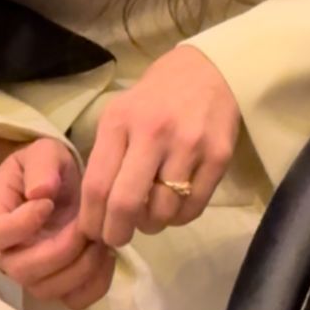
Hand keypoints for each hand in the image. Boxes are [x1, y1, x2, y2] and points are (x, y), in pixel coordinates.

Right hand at [0, 136, 114, 309]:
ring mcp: (33, 272)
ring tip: (99, 238)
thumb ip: (41, 165)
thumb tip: (42, 193)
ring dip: (80, 267)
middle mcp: (8, 250)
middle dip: (59, 250)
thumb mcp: (43, 151)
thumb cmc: (46, 166)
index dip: (19, 226)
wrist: (64, 183)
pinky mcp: (59, 283)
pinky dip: (95, 283)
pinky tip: (107, 256)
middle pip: (20, 271)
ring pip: (47, 290)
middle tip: (83, 225)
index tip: (47, 204)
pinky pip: (73, 300)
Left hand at [78, 45, 240, 248]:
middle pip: (126, 204)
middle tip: (117, 238)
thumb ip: (108, 156)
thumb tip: (97, 211)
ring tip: (149, 213)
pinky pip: (192, 208)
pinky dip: (178, 217)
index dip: (91, 220)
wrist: (207, 71)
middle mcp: (153, 132)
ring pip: (162, 212)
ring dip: (151, 224)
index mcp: (120, 121)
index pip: (97, 185)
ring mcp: (189, 145)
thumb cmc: (155, 97)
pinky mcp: (218, 157)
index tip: (92, 233)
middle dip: (116, 233)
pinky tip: (173, 204)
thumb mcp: (121, 114)